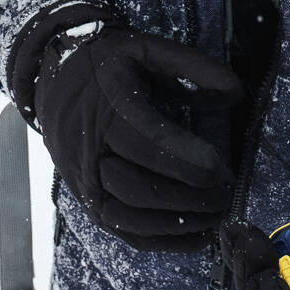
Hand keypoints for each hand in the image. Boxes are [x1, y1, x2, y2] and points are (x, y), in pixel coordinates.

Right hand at [26, 23, 244, 249]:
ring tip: (216, 215)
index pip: (146, 142)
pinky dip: (160, 241)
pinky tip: (196, 236)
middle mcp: (90, 149)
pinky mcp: (87, 200)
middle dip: (187, 196)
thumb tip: (236, 93)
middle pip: (137, 186)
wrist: (53, 78)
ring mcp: (85, 179)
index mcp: (108, 107)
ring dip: (176, 222)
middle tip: (224, 193)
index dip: (185, 160)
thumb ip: (191, 66)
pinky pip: (122, 230)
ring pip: (127, 215)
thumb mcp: (146, 48)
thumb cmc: (108, 64)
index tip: (220, 168)